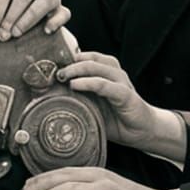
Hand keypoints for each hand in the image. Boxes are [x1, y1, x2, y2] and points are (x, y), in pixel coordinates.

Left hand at [56, 51, 173, 152]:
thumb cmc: (114, 119)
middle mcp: (113, 73)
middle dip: (69, 62)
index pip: (85, 57)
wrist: (142, 132)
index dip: (67, 57)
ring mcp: (120, 82)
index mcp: (104, 72)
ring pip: (96, 66)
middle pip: (89, 58)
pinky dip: (89, 83)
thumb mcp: (91, 106)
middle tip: (53, 71)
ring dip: (77, 69)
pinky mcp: (126, 95)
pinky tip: (76, 85)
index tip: (48, 65)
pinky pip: (105, 85)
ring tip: (62, 75)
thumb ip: (76, 98)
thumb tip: (47, 98)